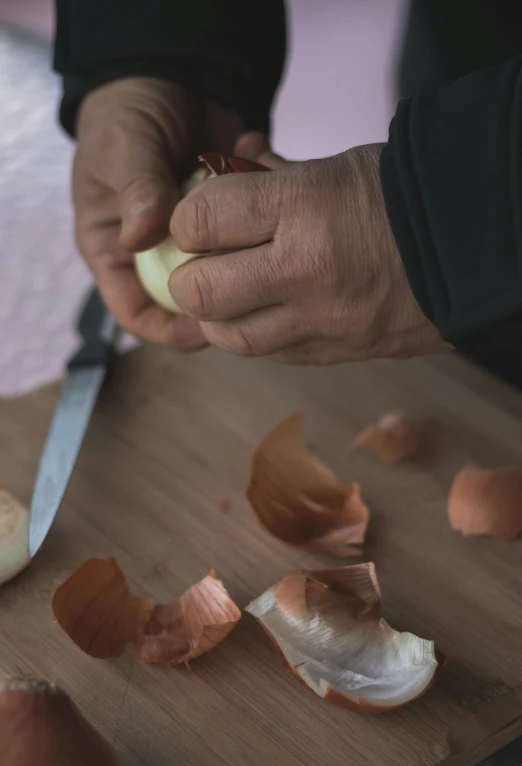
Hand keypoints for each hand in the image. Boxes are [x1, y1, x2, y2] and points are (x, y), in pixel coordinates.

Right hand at [73, 78, 257, 348]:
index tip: (205, 327)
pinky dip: (264, 205)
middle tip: (253, 286)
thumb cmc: (128, 111)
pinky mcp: (233, 217)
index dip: (168, 328)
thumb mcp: (124, 146)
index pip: (136, 311)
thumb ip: (136, 189)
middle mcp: (158, 252)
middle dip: (221, 300)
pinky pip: (253, 230)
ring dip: (248, 249)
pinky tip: (264, 162)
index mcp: (117, 248)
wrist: (171, 69)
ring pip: (228, 272)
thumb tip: (142, 237)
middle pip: (189, 302)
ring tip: (263, 215)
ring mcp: (199, 238)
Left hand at [168, 142, 448, 363]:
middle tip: (202, 264)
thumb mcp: (334, 167)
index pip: (201, 220)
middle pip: (201, 292)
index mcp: (305, 206)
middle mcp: (307, 269)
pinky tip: (267, 313)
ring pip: (231, 338)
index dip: (186, 220)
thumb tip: (226, 169)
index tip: (197, 220)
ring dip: (217, 317)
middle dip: (190, 278)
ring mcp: (324, 321)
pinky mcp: (339, 352)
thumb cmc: (405, 195)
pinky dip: (256, 335)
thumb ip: (273, 177)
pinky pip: (272, 354)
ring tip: (230, 294)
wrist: (474, 246)